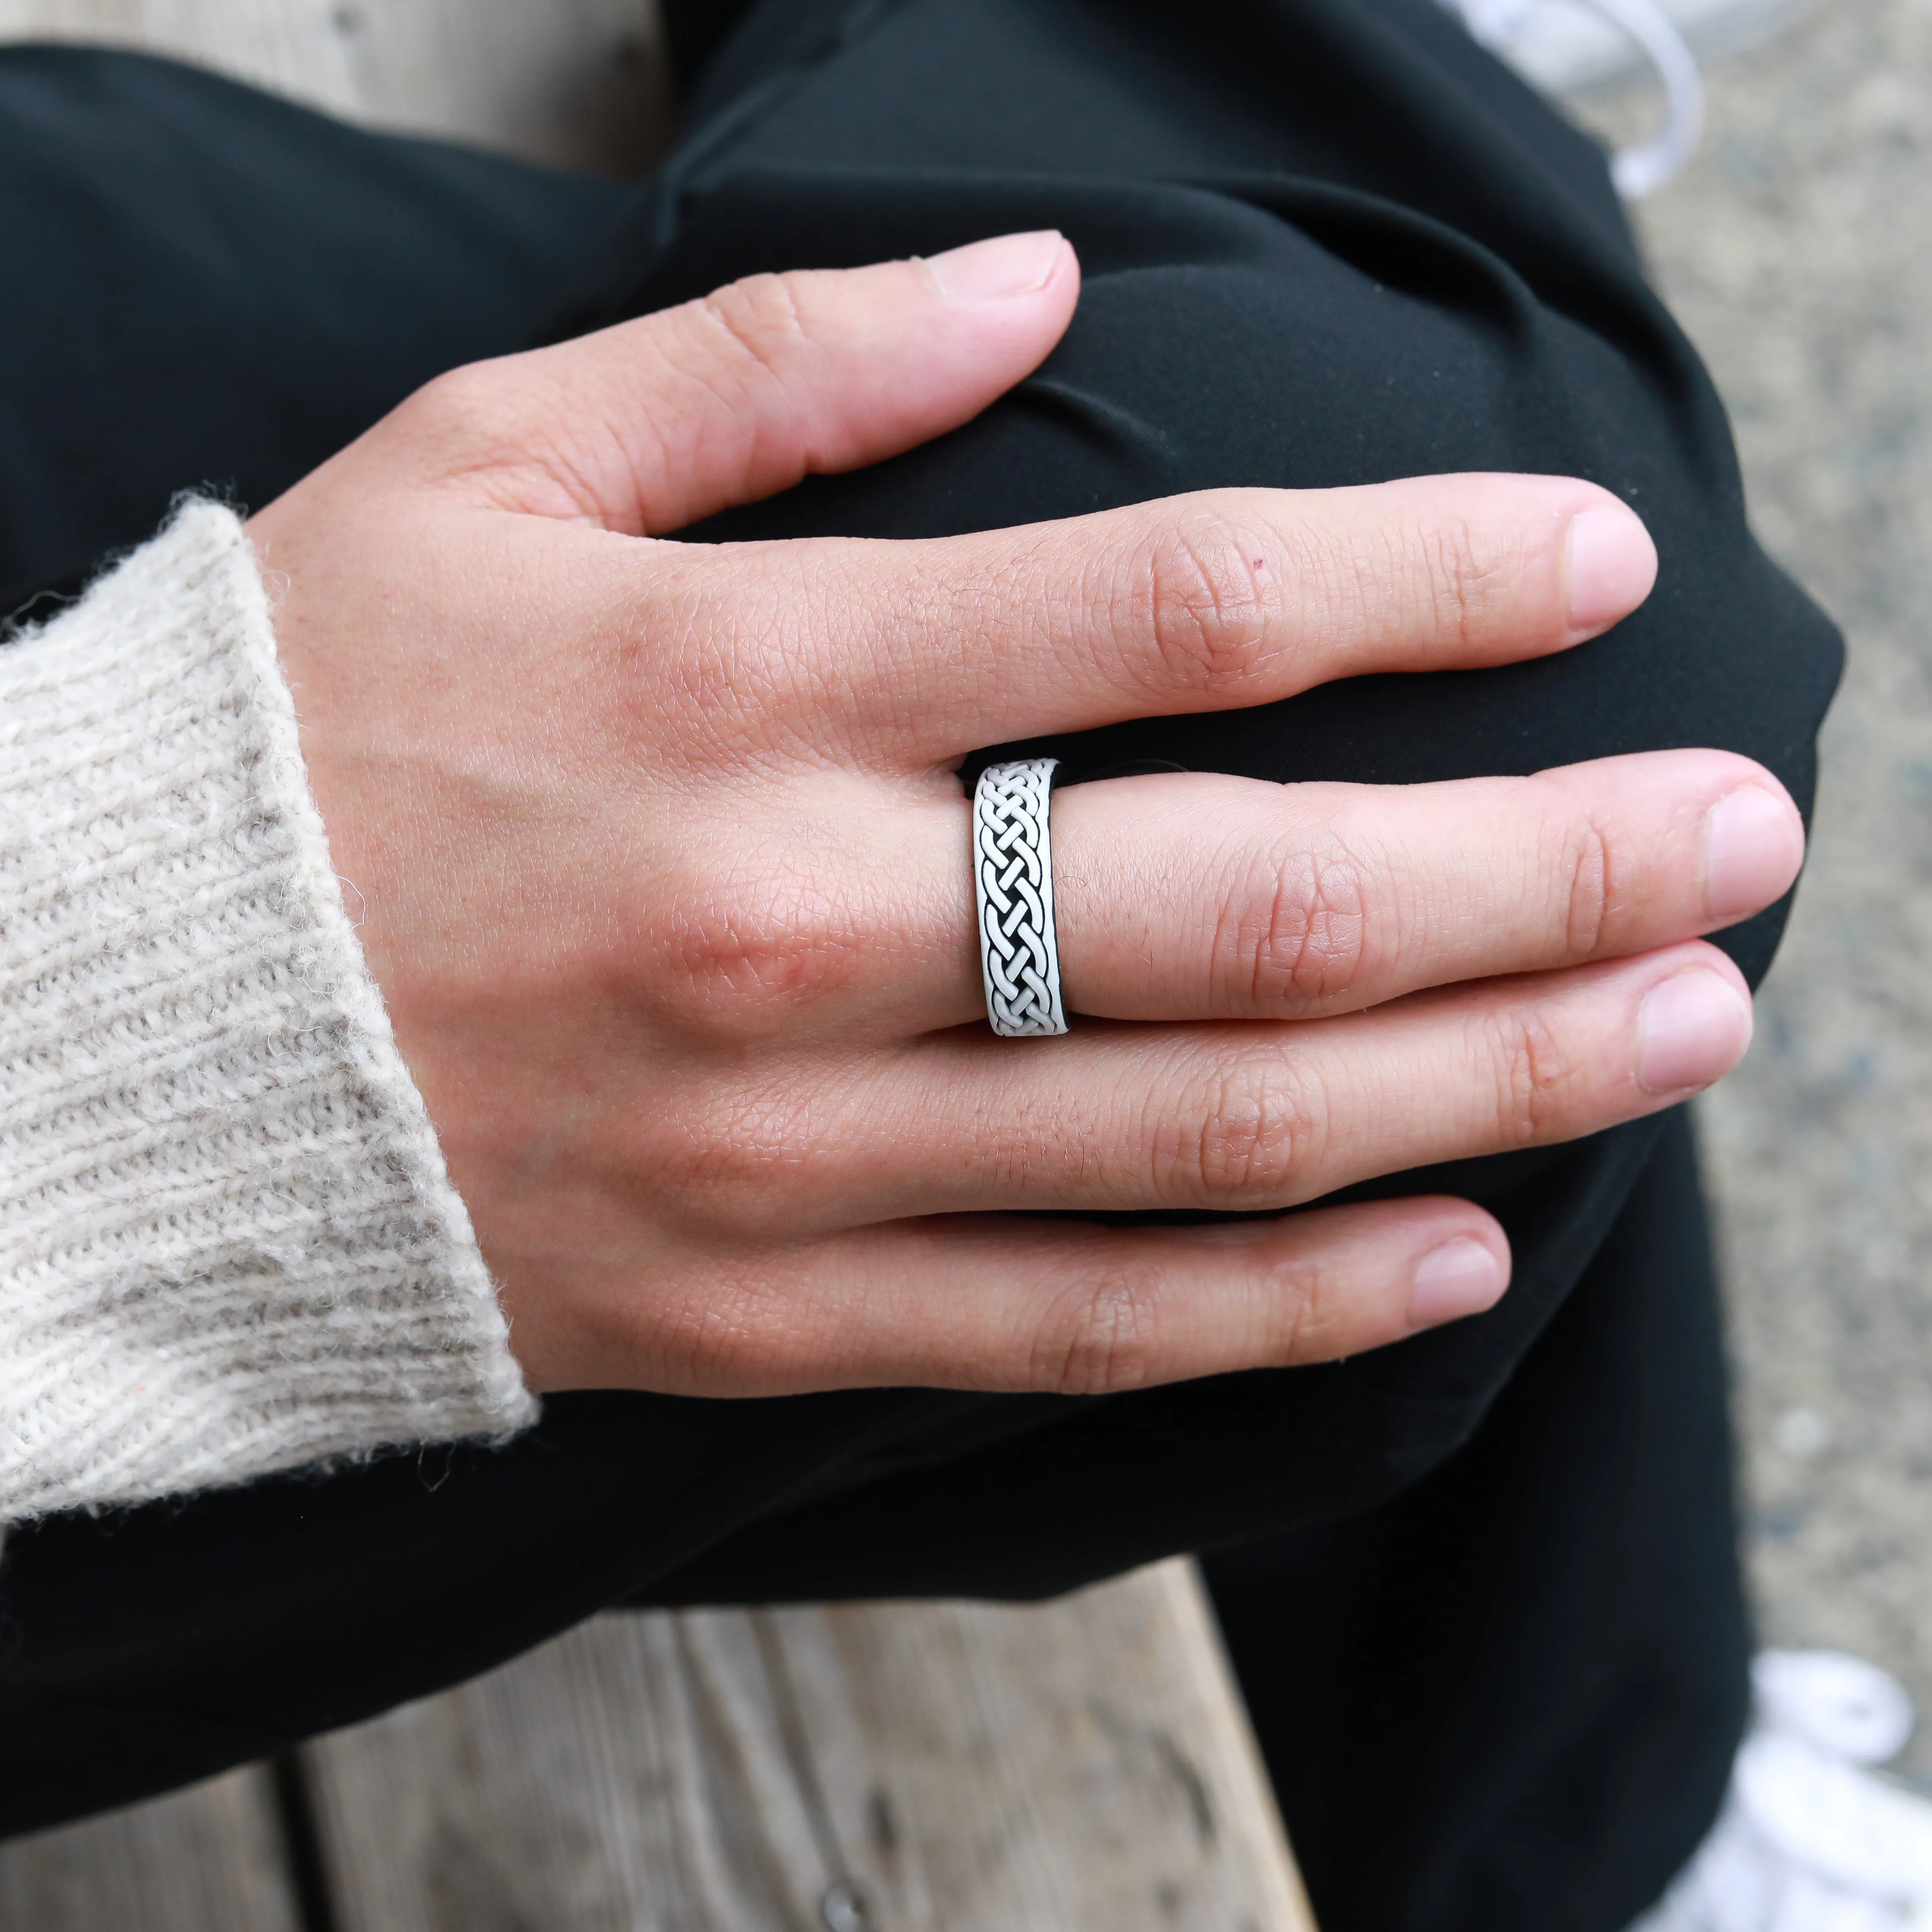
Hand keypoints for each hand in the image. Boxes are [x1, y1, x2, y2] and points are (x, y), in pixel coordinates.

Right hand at [247, 230, 1802, 1398]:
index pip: (1159, 615)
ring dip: (1481, 1081)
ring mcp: (785, 1152)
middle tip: (1738, 843)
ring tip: (1675, 1028)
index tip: (1589, 573)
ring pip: (1206, 1136)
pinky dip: (1280, 1297)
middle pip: (1250, 907)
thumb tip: (1034, 282)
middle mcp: (792, 933)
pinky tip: (1454, 1245)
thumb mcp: (484, 471)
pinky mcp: (756, 1304)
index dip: (1413, 580)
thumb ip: (774, 363)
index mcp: (734, 691)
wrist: (109, 1036)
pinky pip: (1073, 1320)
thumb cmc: (301, 726)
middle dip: (1536, 871)